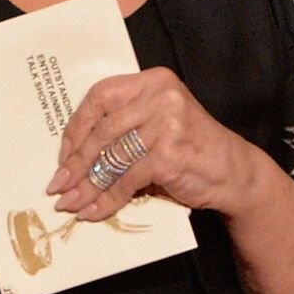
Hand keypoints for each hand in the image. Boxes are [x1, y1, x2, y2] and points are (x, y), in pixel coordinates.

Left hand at [47, 66, 269, 225]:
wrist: (234, 172)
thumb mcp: (159, 124)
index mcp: (153, 81)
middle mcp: (160, 96)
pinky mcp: (169, 154)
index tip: (63, 153)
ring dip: (87, 186)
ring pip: (111, 158)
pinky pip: (126, 180)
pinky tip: (95, 211)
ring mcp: (166, 124)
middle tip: (58, 185)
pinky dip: (107, 200)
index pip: (100, 96)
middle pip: (102, 130)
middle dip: (76, 163)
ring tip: (71, 203)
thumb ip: (125, 127)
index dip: (77, 126)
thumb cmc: (191, 149)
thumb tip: (73, 157)